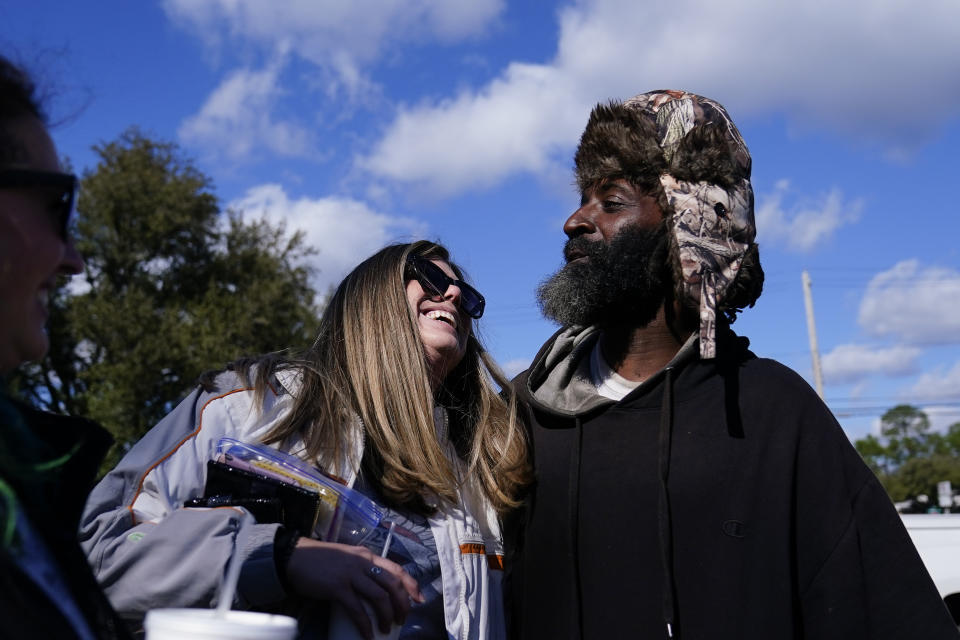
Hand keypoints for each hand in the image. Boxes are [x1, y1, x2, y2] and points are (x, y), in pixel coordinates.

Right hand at [284, 538, 423, 638]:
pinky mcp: (337, 588)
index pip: (396, 569)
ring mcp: (351, 574)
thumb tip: (374, 587)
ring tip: (387, 629)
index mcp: (367, 555)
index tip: (419, 598)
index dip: (411, 585)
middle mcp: (363, 562)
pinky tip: (368, 635)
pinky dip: (365, 625)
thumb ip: (361, 568)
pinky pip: (357, 610)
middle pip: (393, 584)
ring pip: (379, 598)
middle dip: (402, 604)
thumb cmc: (319, 560)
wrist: (294, 556)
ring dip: (386, 616)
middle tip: (402, 619)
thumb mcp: (347, 558)